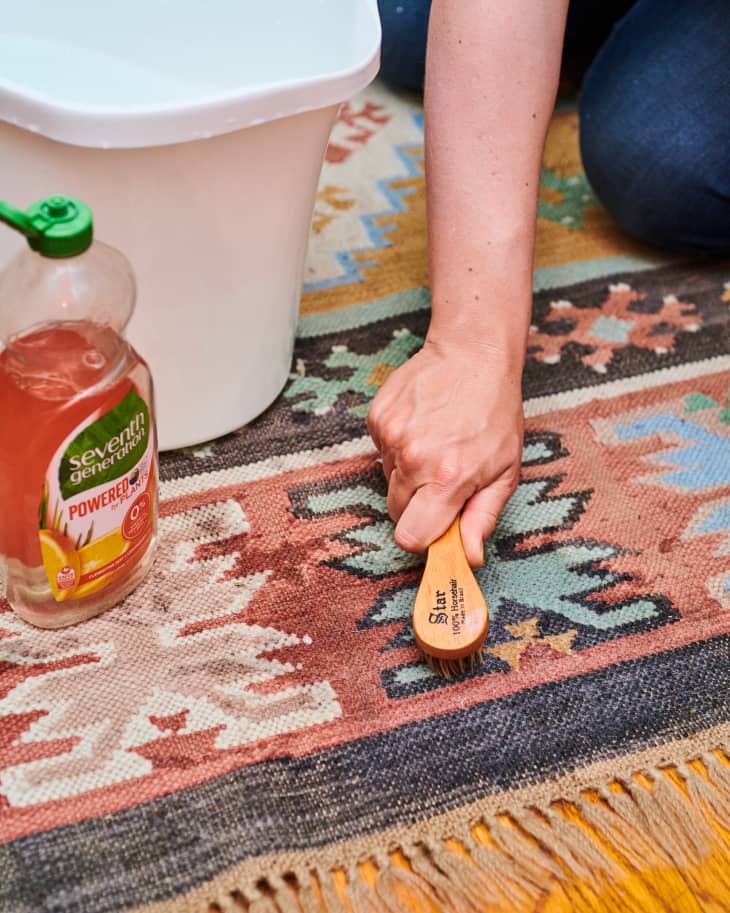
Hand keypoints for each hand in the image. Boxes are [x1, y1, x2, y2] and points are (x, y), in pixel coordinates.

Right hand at [367, 336, 522, 566]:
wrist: (472, 354)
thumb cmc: (495, 413)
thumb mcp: (505, 470)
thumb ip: (482, 517)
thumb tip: (468, 557)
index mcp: (447, 479)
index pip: (410, 537)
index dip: (423, 538)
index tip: (437, 527)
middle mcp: (413, 459)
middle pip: (396, 512)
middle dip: (418, 506)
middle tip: (443, 480)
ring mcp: (391, 437)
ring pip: (388, 481)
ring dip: (409, 474)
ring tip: (436, 446)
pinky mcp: (377, 419)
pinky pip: (381, 453)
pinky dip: (399, 448)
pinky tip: (423, 427)